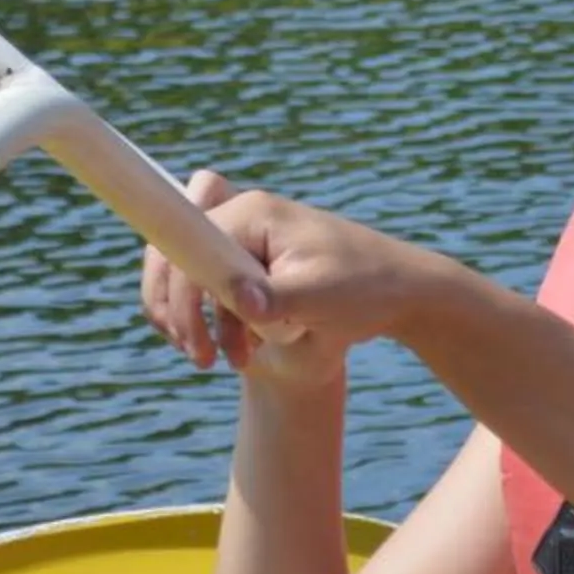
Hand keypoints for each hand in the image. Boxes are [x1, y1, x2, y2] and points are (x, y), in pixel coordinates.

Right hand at [201, 185, 459, 372]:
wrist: (399, 289)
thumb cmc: (364, 287)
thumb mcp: (321, 297)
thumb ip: (276, 297)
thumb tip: (242, 302)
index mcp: (253, 213)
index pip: (188, 250)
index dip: (182, 299)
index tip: (198, 345)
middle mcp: (241, 216)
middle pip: (175, 254)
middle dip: (179, 309)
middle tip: (201, 358)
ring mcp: (243, 236)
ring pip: (186, 270)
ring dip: (193, 318)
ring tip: (221, 359)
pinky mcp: (249, 258)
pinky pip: (205, 281)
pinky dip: (206, 314)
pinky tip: (227, 348)